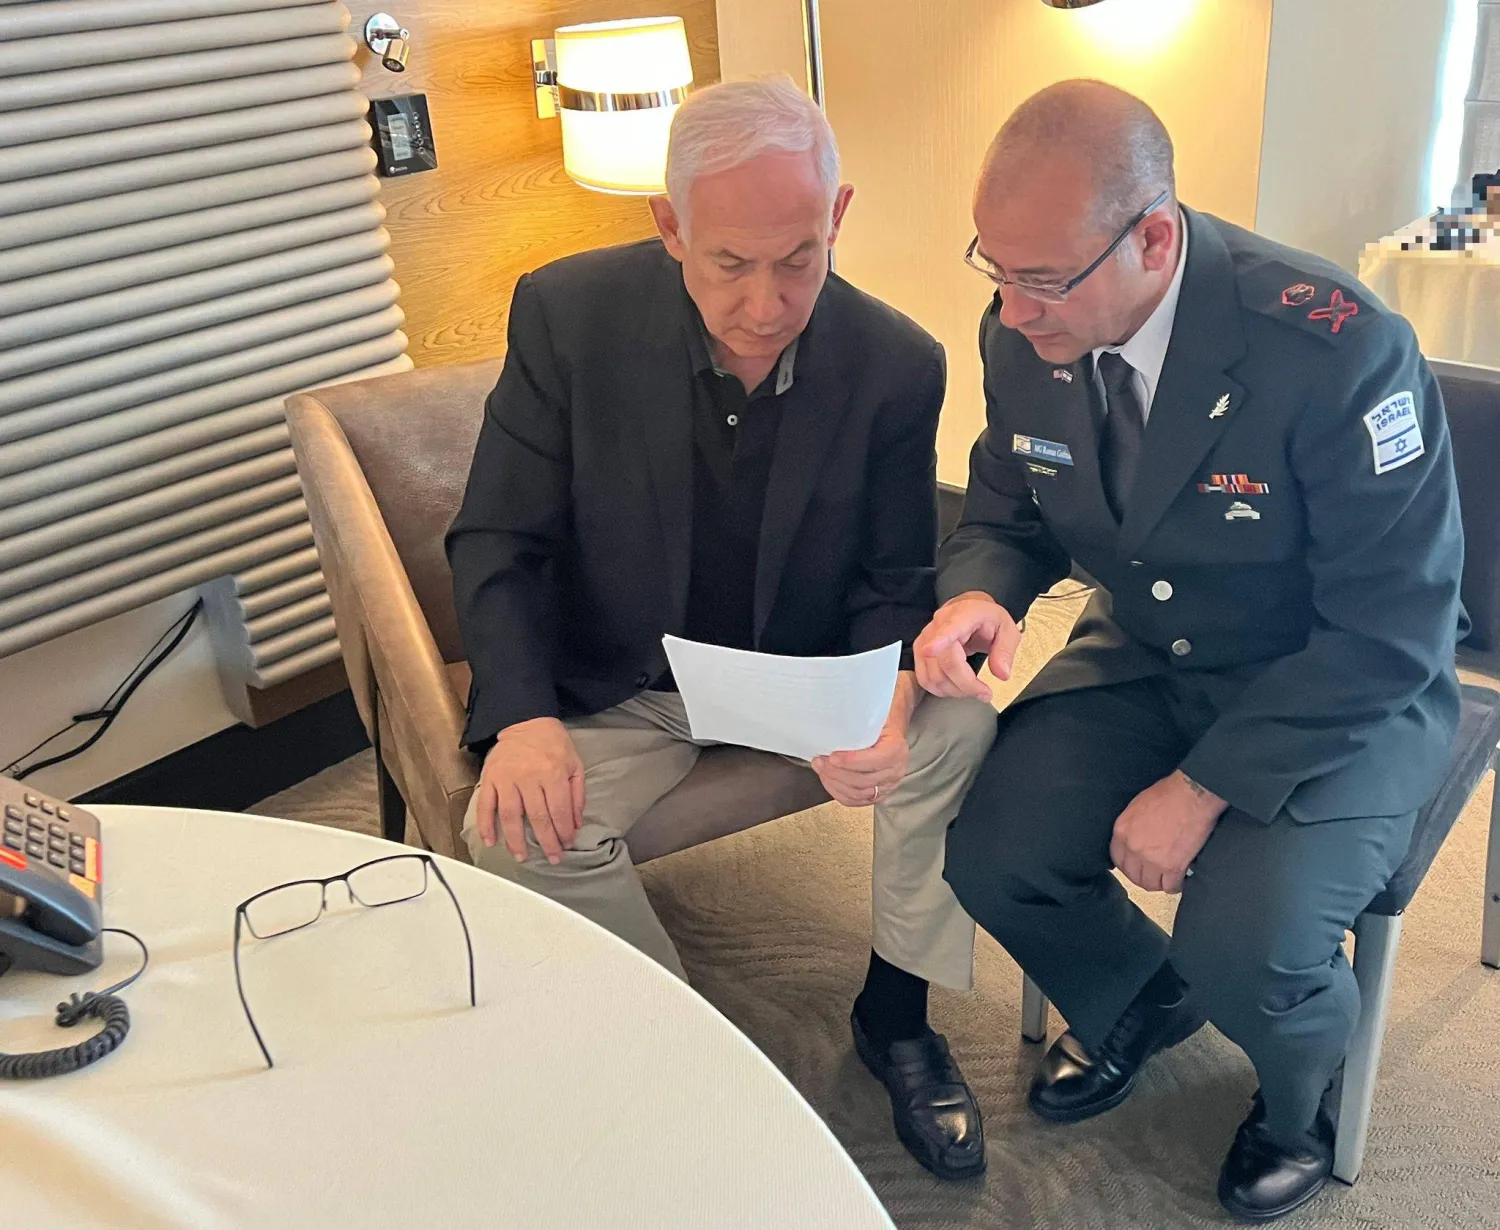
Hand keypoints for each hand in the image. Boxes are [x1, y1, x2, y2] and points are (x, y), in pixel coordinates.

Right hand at [474, 717, 584, 864]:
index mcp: (553, 772)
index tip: (566, 845)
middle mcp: (529, 777)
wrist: (525, 720)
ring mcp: (507, 778)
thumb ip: (576, 795)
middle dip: (546, 842)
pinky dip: (486, 825)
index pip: (559, 811)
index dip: (563, 832)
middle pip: (537, 817)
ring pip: (511, 816)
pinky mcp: (490, 778)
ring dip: (516, 840)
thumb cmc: (553, 744)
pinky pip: (485, 805)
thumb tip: (575, 825)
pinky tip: (490, 841)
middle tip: (551, 858)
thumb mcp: (574, 764)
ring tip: (522, 857)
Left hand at [811, 672, 917, 806]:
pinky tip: (828, 780)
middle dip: (837, 772)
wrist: (888, 728)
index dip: (852, 761)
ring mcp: (888, 785)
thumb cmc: (878, 720)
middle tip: (820, 760)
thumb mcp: (873, 713)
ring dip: (834, 782)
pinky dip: (838, 792)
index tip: (832, 756)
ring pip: (858, 793)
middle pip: (863, 781)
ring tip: (821, 768)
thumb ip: (859, 718)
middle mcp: (896, 770)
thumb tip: (833, 714)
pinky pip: (855, 800)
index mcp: (897, 749)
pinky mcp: (878, 793)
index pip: (876, 760)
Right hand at [913, 592, 1021, 701]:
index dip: (939, 640)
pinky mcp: (919, 651)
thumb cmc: (987, 620)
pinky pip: (924, 678)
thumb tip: (1001, 674)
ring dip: (954, 690)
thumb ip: (1005, 652)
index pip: (950, 628)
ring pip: (933, 674)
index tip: (930, 650)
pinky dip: (941, 689)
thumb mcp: (1008, 631)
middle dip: (966, 684)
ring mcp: (926, 638)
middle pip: (945, 662)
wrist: (969, 611)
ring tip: (972, 689)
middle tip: (985, 693)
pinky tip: (956, 687)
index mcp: (965, 614)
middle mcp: (939, 624)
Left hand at [1110, 770, 1226, 892]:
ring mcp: (1151, 859)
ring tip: (1168, 878)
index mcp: (1122, 830)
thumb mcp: (1138, 806)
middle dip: (1143, 877)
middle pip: (1133, 875)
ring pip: (1150, 884)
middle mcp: (1133, 847)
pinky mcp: (1172, 867)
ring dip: (1159, 883)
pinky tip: (1181, 879)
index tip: (1137, 867)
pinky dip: (1176, 885)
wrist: (1191, 795)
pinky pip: (1170, 887)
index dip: (1129, 865)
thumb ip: (1133, 826)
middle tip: (1155, 875)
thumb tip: (1138, 837)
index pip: (1117, 858)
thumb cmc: (1169, 793)